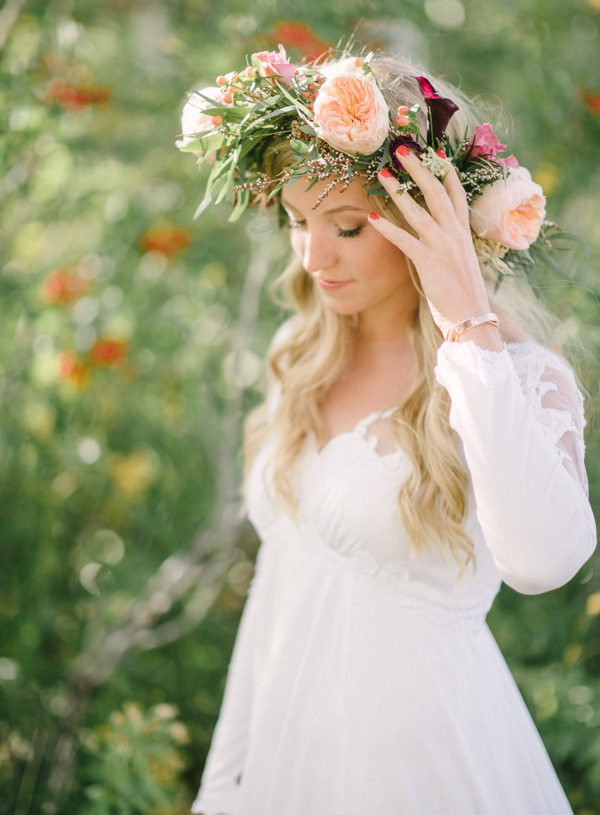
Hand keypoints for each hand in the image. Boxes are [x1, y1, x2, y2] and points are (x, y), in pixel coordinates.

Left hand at [369, 148, 501, 349]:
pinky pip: (405, 239)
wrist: (472, 320)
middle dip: (419, 168)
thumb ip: (448, 248)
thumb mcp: (459, 265)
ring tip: (381, 175)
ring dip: (398, 190)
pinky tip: (371, 217)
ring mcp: (443, 246)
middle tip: (401, 150)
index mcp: (463, 233)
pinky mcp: (429, 262)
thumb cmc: (464, 297)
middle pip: (436, 191)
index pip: (455, 194)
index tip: (433, 153)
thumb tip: (437, 242)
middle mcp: (455, 234)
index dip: (443, 171)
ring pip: (418, 210)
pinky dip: (387, 228)